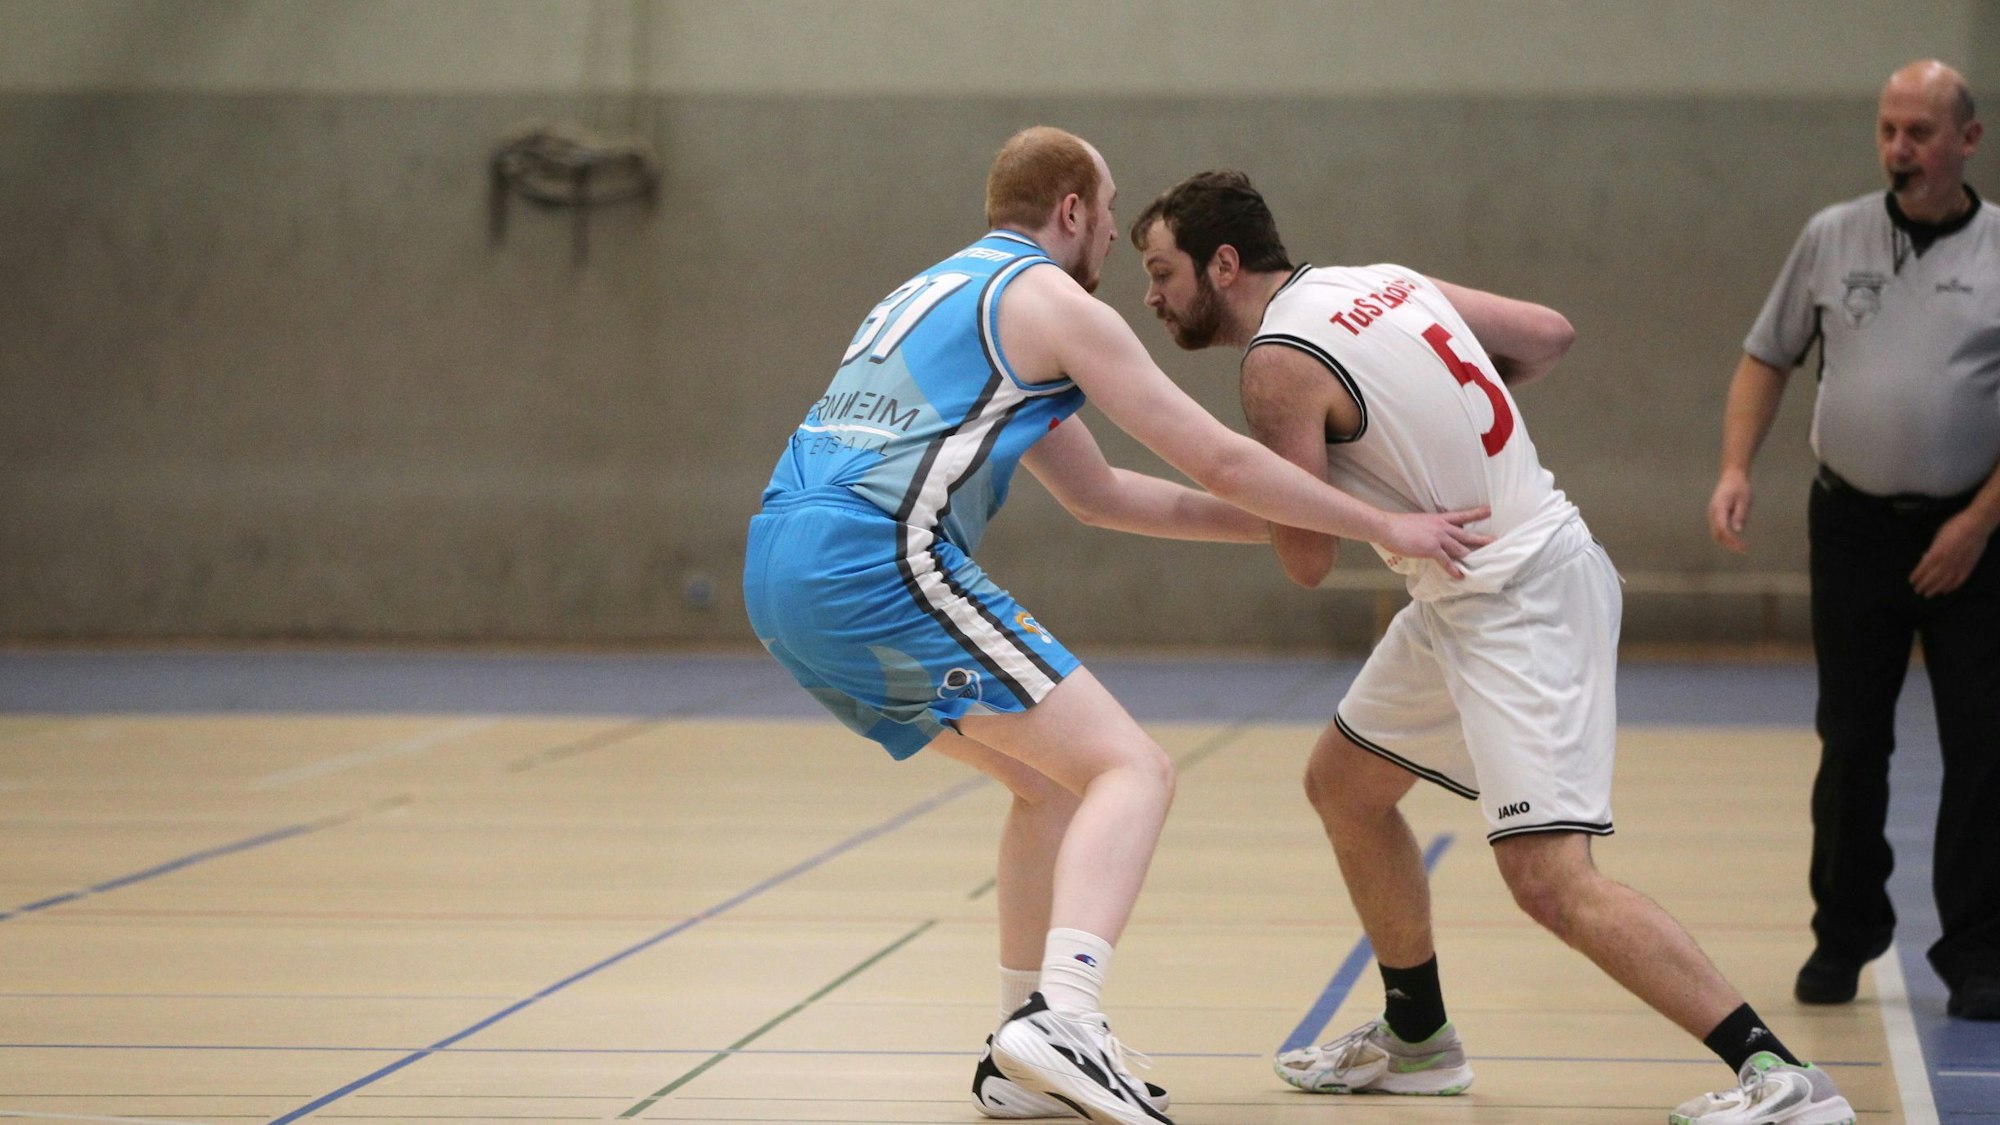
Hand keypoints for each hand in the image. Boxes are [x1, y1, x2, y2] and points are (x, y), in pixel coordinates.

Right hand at [1379, 506, 1493, 578]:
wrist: (1388, 527)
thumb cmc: (1398, 525)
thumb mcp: (1418, 521)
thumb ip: (1428, 527)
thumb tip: (1430, 534)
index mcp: (1438, 519)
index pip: (1462, 515)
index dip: (1476, 513)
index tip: (1489, 510)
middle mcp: (1442, 527)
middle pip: (1466, 534)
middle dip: (1481, 539)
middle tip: (1494, 541)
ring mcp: (1438, 538)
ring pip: (1459, 548)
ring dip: (1469, 556)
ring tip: (1481, 562)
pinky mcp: (1431, 549)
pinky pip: (1446, 561)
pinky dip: (1453, 569)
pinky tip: (1459, 575)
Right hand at [1708, 472, 1751, 551]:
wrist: (1731, 477)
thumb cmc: (1740, 487)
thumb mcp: (1744, 499)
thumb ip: (1740, 514)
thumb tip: (1738, 530)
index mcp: (1719, 508)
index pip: (1723, 529)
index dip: (1732, 540)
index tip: (1743, 546)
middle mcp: (1713, 513)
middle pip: (1717, 534)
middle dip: (1730, 544)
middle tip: (1744, 549)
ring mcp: (1712, 514)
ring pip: (1716, 533)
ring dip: (1727, 542)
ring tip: (1741, 547)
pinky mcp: (1715, 515)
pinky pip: (1718, 529)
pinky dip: (1726, 537)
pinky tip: (1736, 540)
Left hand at [1910, 511, 1992, 597]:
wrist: (1976, 525)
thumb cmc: (1954, 527)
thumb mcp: (1938, 537)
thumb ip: (1932, 549)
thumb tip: (1925, 557)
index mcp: (1936, 553)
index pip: (1923, 568)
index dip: (1917, 576)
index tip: (1911, 581)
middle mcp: (1946, 561)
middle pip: (1932, 577)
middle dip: (1923, 585)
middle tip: (1917, 591)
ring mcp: (1958, 565)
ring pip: (1944, 582)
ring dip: (1935, 589)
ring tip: (1928, 595)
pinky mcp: (1969, 566)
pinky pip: (1959, 580)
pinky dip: (1951, 587)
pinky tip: (1945, 591)